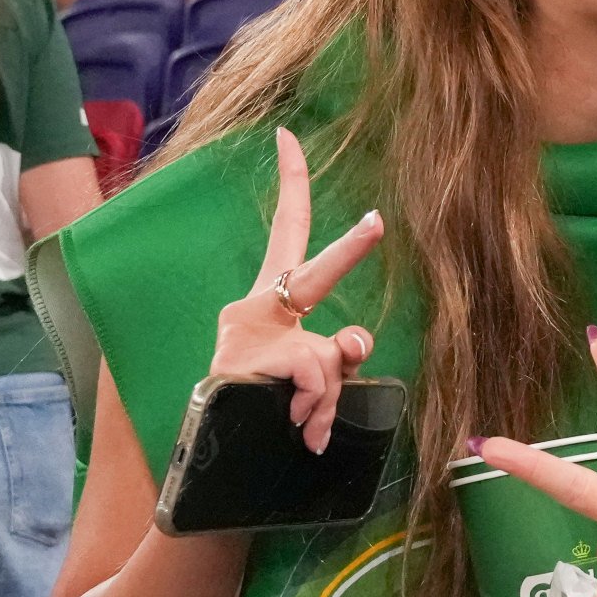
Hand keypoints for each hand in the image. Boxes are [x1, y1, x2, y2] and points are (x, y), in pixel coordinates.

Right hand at [209, 128, 382, 455]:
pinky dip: (318, 406)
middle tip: (378, 222)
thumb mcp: (313, 380)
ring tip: (307, 421)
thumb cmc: (267, 411)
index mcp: (271, 304)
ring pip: (327, 355)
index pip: (287, 232)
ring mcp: (244, 336)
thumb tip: (353, 341)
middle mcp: (255, 309)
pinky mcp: (242, 364)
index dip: (292, 185)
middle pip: (313, 271)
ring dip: (331, 395)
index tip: (289, 136)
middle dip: (351, 252)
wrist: (218, 460)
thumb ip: (338, 356)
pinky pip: (314, 377)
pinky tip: (299, 426)